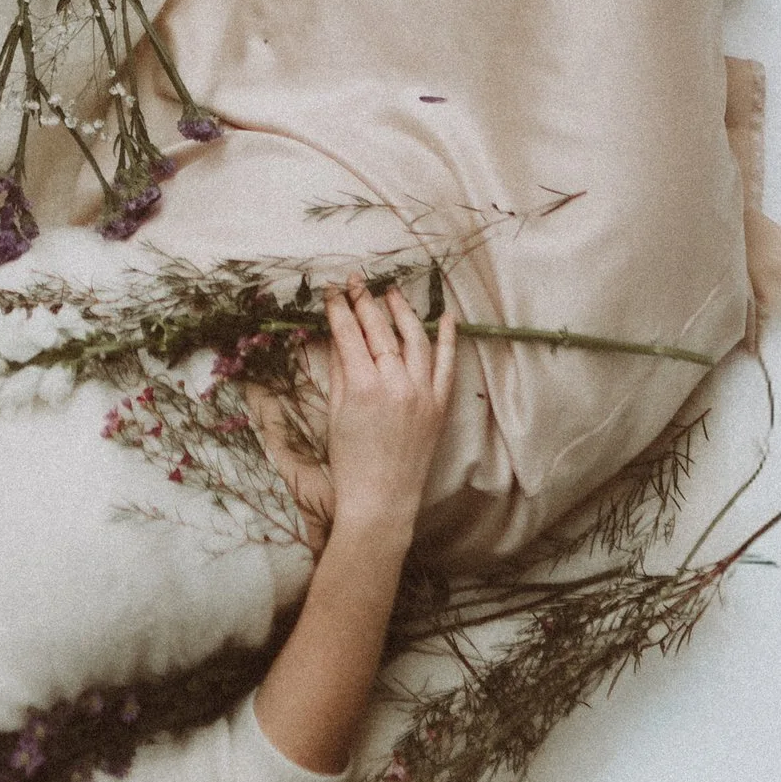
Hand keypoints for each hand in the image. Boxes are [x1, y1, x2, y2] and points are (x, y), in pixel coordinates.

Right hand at [310, 277, 456, 537]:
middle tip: (355, 281)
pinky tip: (445, 317)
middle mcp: (397, 383)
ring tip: (390, 294)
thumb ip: (340, 370)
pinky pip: (447, 364)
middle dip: (365, 301)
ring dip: (402, 312)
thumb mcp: (336, 413)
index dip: (339, 308)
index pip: (349, 333)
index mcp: (363, 386)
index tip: (332, 290)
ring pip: (415, 339)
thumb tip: (338, 336)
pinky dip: (448, 339)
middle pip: (380, 330)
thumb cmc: (350, 462)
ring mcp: (423, 392)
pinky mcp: (440, 405)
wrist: (381, 500)